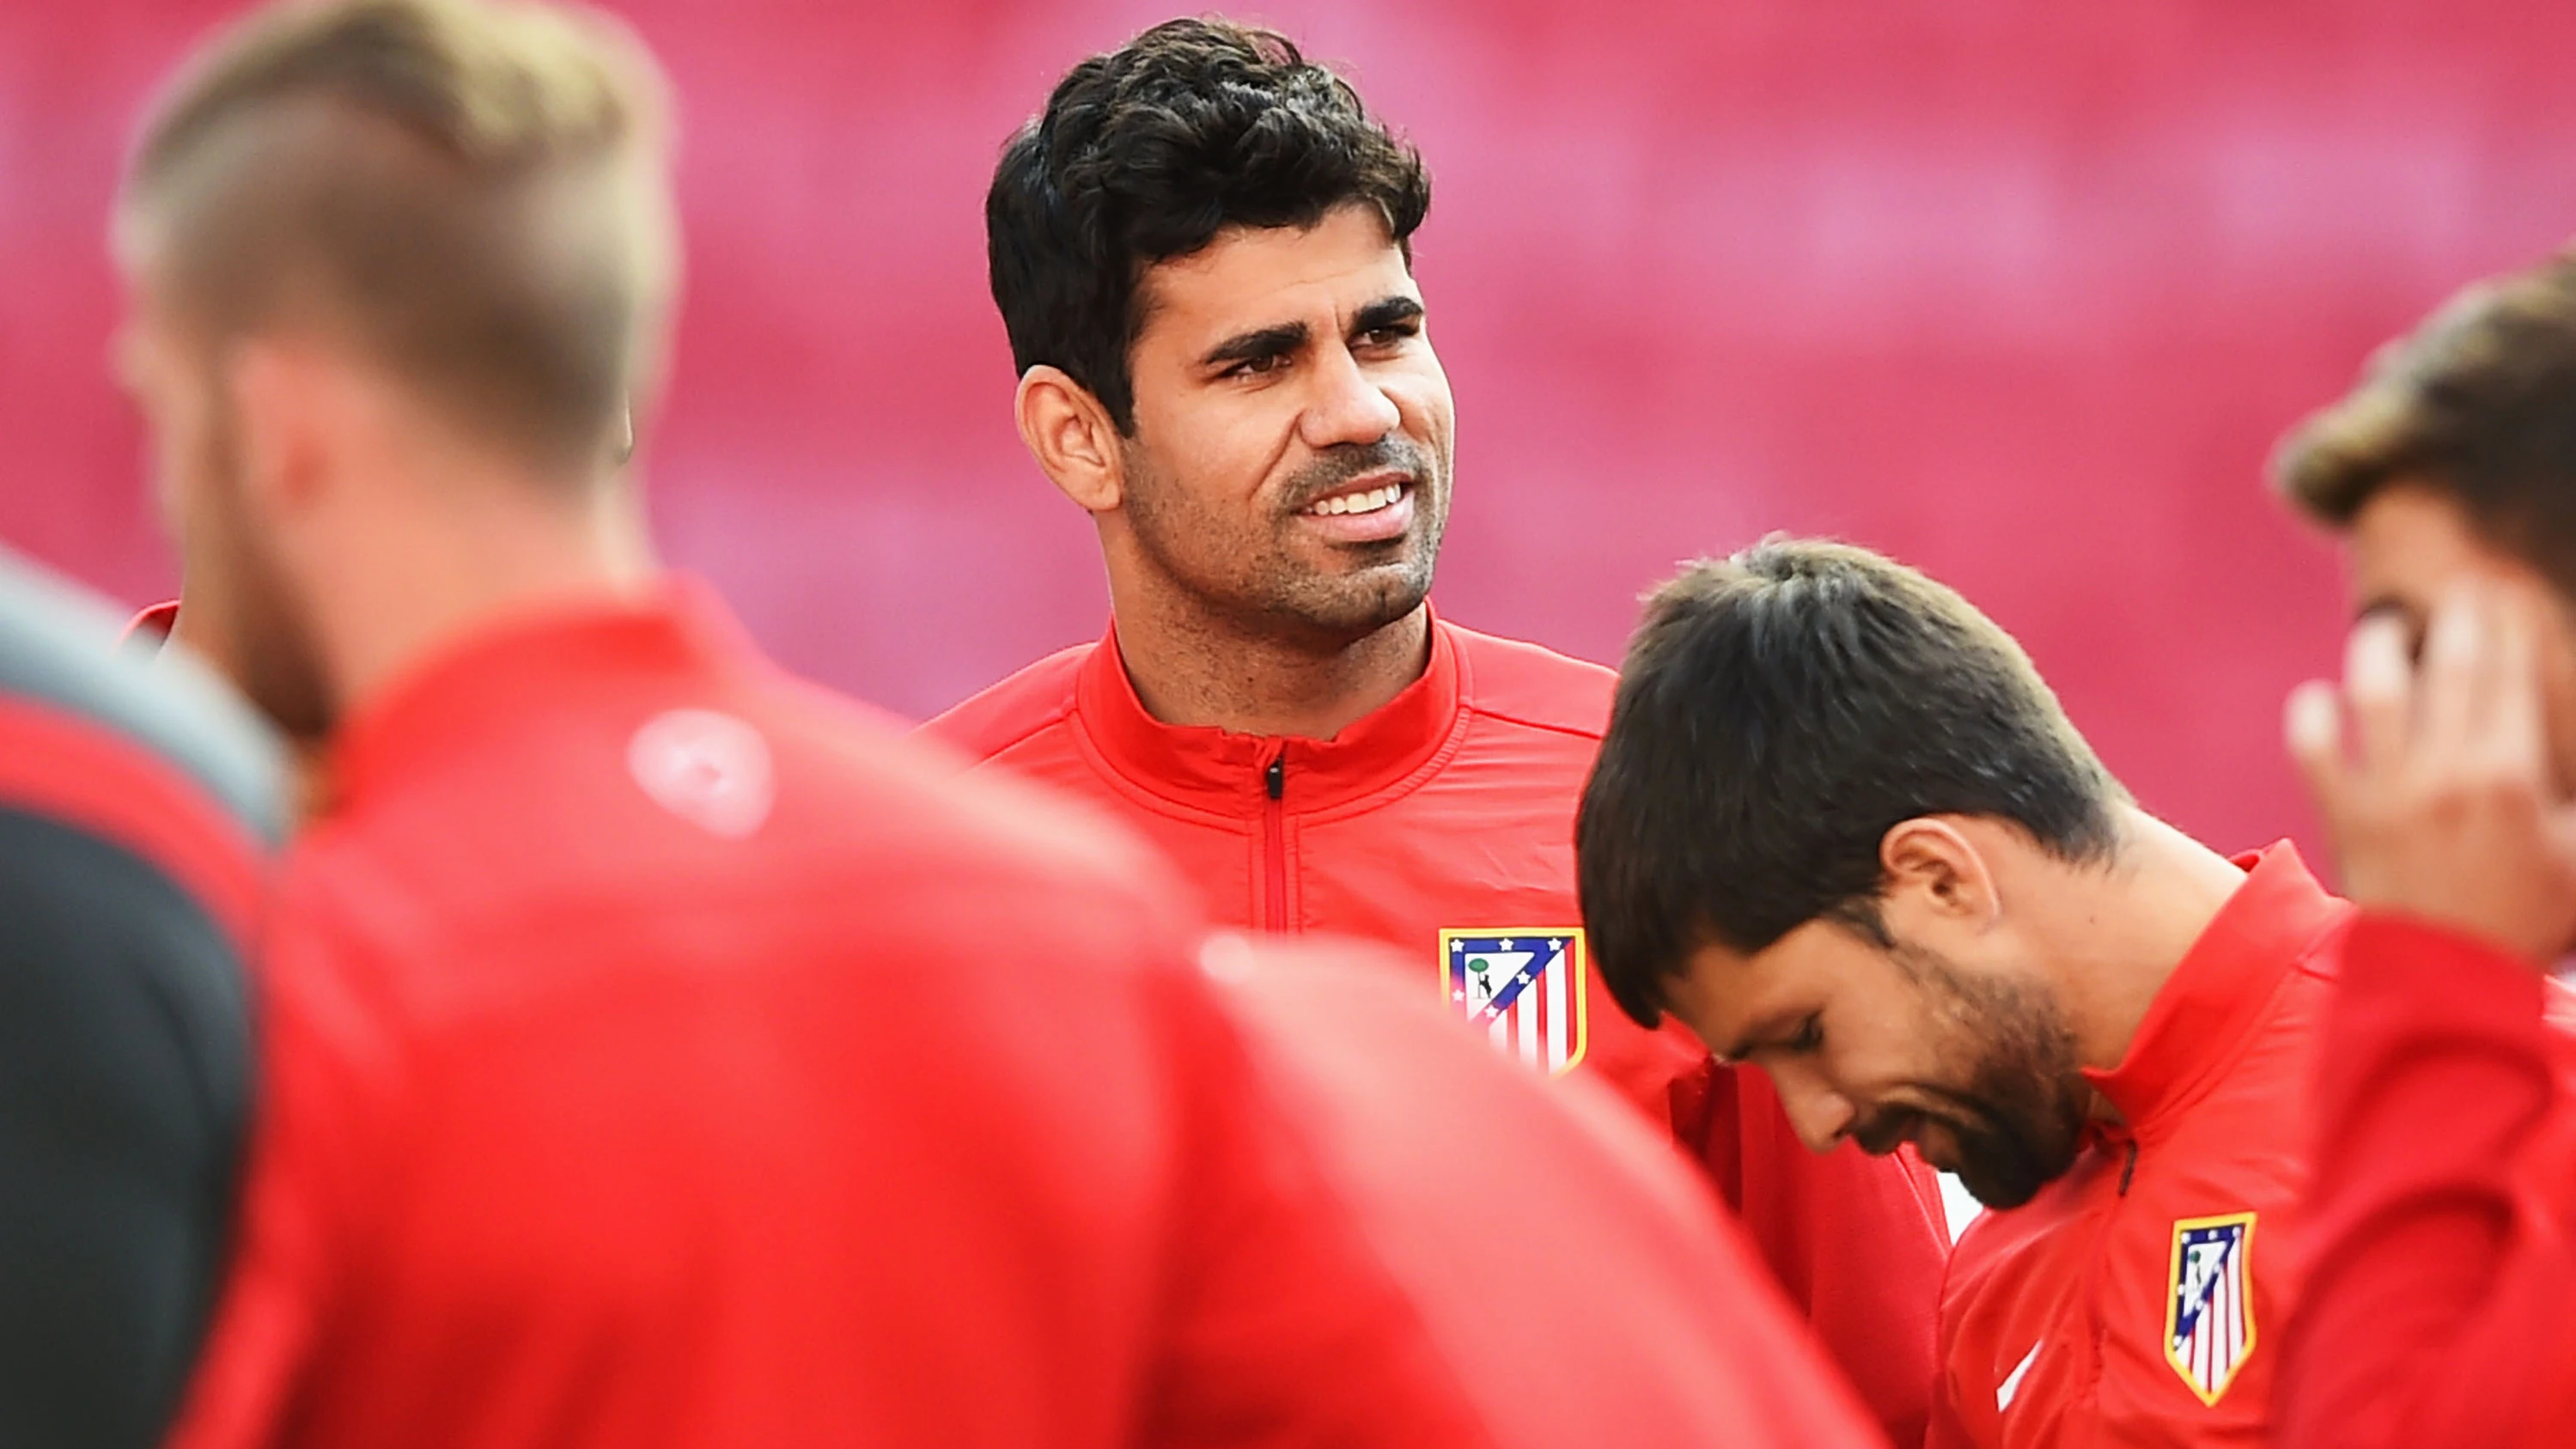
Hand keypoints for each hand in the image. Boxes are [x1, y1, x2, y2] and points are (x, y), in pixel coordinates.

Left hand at [2287, 585, 2575, 968]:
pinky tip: (2320, 700)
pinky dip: (2311, 718)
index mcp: (2513, 774)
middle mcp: (2449, 771)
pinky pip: (2314, 750)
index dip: (2506, 627)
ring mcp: (2391, 791)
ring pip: (2376, 693)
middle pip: (2452, 667)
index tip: (2502, 598)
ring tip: (2385, 630)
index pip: (2509, 675)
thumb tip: (2572, 757)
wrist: (2451, 979)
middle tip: (2458, 592)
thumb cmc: (2526, 920)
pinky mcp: (2344, 816)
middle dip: (2458, 619)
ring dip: (2380, 650)